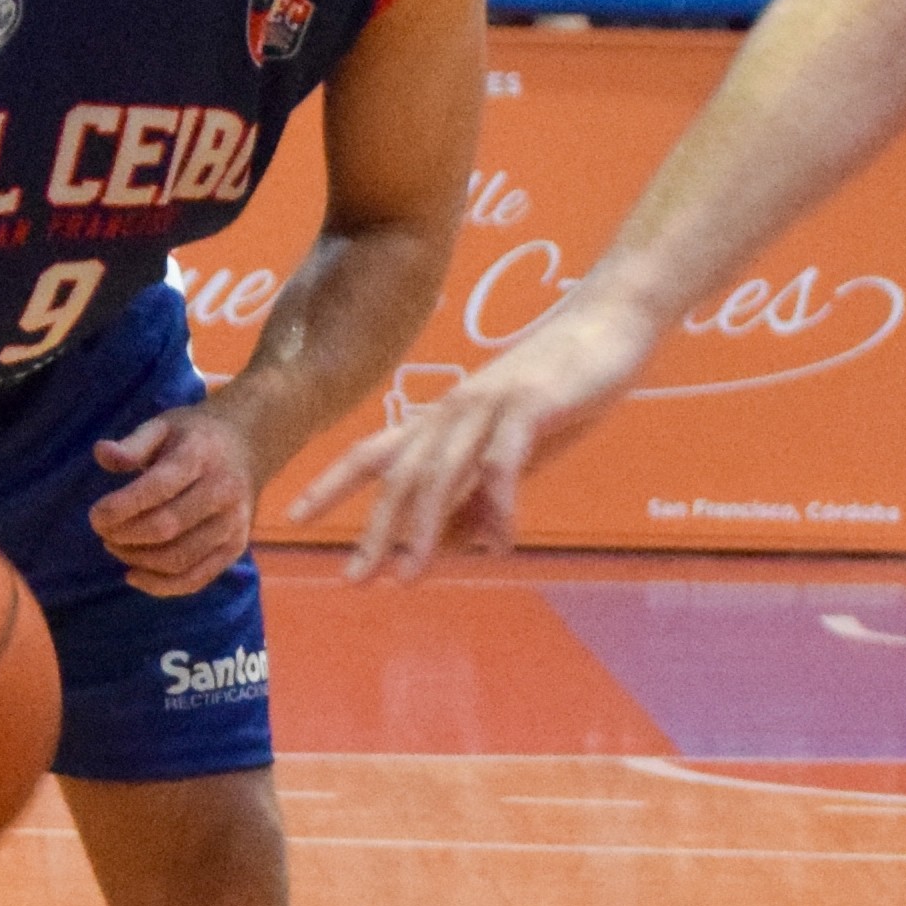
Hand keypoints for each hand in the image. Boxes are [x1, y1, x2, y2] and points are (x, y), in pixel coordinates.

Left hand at [87, 402, 261, 595]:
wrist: (247, 447)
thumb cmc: (194, 438)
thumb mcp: (162, 426)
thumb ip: (132, 444)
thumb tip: (101, 454)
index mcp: (201, 456)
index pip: (158, 488)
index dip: (120, 507)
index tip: (96, 515)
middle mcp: (223, 491)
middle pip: (166, 527)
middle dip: (125, 535)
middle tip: (103, 532)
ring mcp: (233, 523)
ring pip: (179, 559)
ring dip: (137, 559)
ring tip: (116, 546)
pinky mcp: (235, 547)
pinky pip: (195, 579)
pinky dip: (160, 585)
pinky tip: (133, 574)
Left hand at [296, 288, 661, 578]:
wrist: (611, 325)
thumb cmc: (562, 389)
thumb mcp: (516, 453)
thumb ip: (482, 496)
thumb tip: (454, 547)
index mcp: (444, 419)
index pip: (372, 453)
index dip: (331, 484)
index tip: (294, 520)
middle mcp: (454, 410)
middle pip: (399, 474)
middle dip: (373, 529)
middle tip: (352, 579)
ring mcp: (489, 405)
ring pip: (440, 471)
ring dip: (421, 528)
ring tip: (407, 576)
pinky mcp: (530, 404)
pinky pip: (502, 463)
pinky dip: (497, 506)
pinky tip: (500, 544)